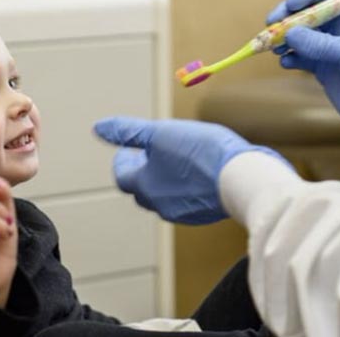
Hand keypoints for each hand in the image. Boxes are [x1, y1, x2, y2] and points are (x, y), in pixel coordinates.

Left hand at [94, 117, 281, 223]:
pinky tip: (198, 171)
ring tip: (174, 160)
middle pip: (142, 189)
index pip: (122, 177)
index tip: (128, 148)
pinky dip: (185, 185)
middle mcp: (161, 204)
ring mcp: (184, 212)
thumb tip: (98, 127)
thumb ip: (129, 131)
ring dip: (163, 178)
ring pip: (165, 196)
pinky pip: (186, 200)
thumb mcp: (160, 133)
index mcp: (145, 186)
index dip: (123, 161)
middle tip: (148, 153)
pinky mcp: (204, 212)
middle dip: (142, 170)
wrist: (241, 178)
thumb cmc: (199, 152)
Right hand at [267, 0, 339, 155]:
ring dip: (284, 38)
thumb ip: (321, 44)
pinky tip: (286, 63)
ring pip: (299, 34)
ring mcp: (329, 48)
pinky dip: (289, 58)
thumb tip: (290, 34)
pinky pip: (298, 56)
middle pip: (306, 12)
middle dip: (287, 16)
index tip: (291, 4)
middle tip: (270, 24)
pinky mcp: (321, 67)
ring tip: (275, 48)